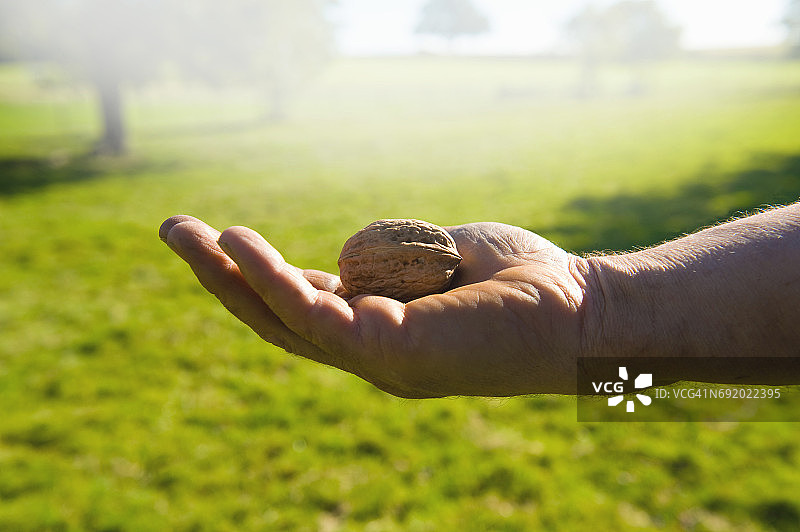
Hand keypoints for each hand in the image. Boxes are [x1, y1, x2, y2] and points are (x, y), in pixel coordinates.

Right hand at [160, 215, 593, 396]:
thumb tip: (350, 254)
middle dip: (221, 278)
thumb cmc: (523, 281)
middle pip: (277, 319)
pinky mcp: (390, 354)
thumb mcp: (437, 256)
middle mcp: (371, 352)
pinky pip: (314, 315)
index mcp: (383, 328)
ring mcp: (377, 360)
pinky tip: (239, 245)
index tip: (220, 237)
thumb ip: (390, 258)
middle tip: (172, 232)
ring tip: (188, 234)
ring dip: (230, 277)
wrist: (583, 309)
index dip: (256, 274)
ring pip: (282, 322)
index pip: (304, 305)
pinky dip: (271, 278)